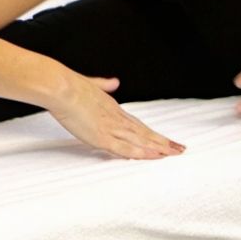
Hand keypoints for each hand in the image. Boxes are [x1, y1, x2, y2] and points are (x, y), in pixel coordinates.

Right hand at [46, 73, 184, 158]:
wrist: (61, 88)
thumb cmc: (70, 85)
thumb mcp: (91, 83)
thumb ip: (103, 84)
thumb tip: (114, 82)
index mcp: (112, 107)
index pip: (137, 123)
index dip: (151, 132)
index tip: (163, 138)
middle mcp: (116, 117)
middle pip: (144, 132)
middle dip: (163, 142)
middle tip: (179, 149)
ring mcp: (110, 128)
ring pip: (140, 140)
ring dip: (158, 148)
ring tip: (173, 154)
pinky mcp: (102, 137)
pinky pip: (125, 148)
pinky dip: (140, 153)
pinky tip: (151, 157)